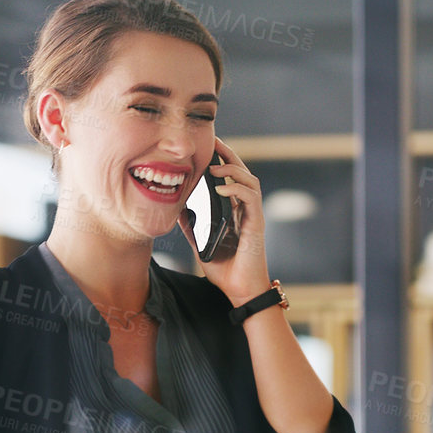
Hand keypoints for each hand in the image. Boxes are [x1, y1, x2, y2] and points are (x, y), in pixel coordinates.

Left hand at [176, 135, 273, 304]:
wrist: (240, 291)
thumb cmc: (225, 270)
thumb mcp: (201, 243)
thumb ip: (192, 226)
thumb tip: (176, 210)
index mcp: (235, 211)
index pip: (231, 178)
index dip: (221, 160)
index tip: (207, 148)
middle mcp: (246, 209)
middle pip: (242, 172)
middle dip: (228, 154)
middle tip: (213, 141)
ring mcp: (253, 215)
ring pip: (250, 180)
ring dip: (232, 168)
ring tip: (214, 165)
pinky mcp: (257, 224)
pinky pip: (250, 198)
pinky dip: (236, 188)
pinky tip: (221, 187)